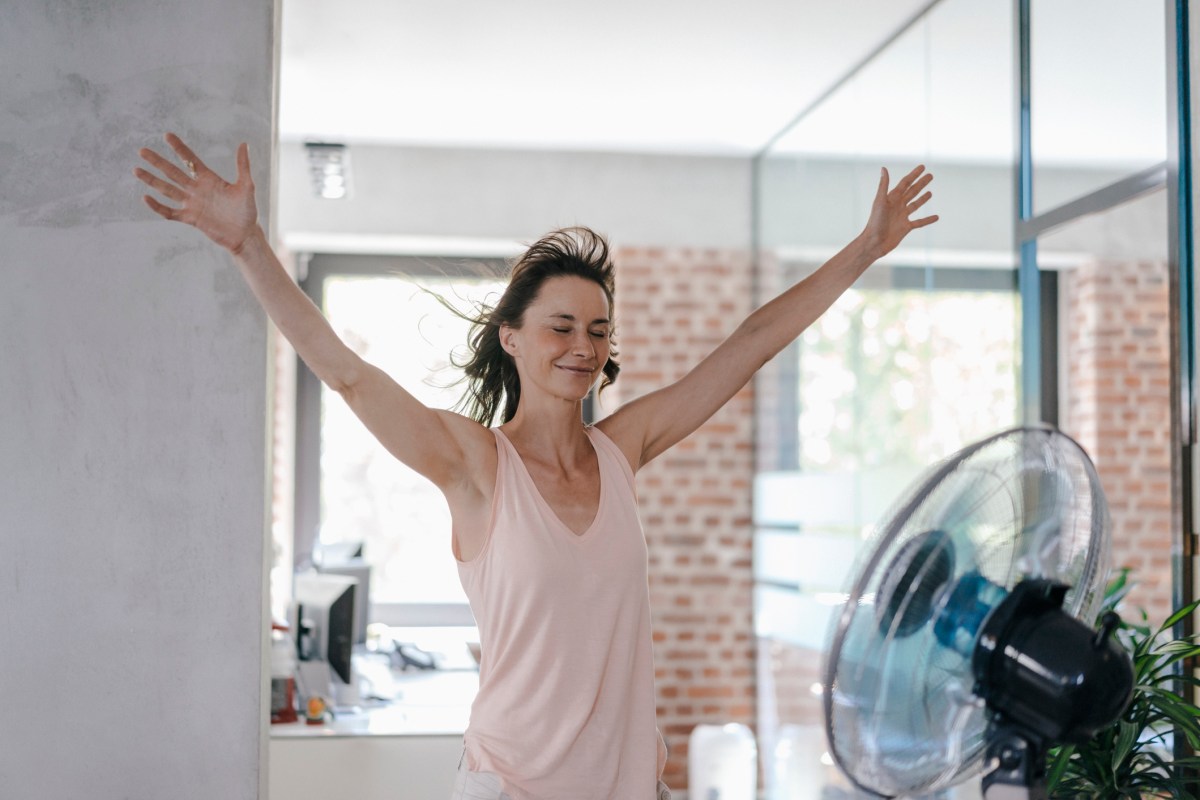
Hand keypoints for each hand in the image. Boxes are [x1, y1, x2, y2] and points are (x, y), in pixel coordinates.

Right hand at [134, 133, 257, 253]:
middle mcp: (197, 189)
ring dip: (152, 180)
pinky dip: (158, 207)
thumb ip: (243, 165)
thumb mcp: (246, 186)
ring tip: (137, 170)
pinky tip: (145, 198)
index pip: (190, 160)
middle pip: (173, 173)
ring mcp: (192, 204)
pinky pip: (170, 213)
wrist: (245, 235)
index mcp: (209, 179)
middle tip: (142, 150)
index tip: (167, 135)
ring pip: (168, 190)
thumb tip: (244, 143)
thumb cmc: (248, 211)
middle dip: (158, 162)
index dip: (179, 149)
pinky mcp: (191, 219)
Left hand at [861, 165, 937, 259]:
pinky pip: (919, 222)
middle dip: (921, 183)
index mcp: (891, 198)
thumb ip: (883, 185)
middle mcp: (897, 206)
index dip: (913, 174)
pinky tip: (936, 217)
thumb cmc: (875, 222)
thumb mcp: (880, 202)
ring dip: (923, 198)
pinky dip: (928, 220)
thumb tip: (883, 168)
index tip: (922, 167)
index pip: (905, 183)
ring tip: (930, 192)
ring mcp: (902, 216)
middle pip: (912, 191)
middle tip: (931, 175)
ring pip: (915, 205)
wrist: (874, 243)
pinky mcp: (906, 227)